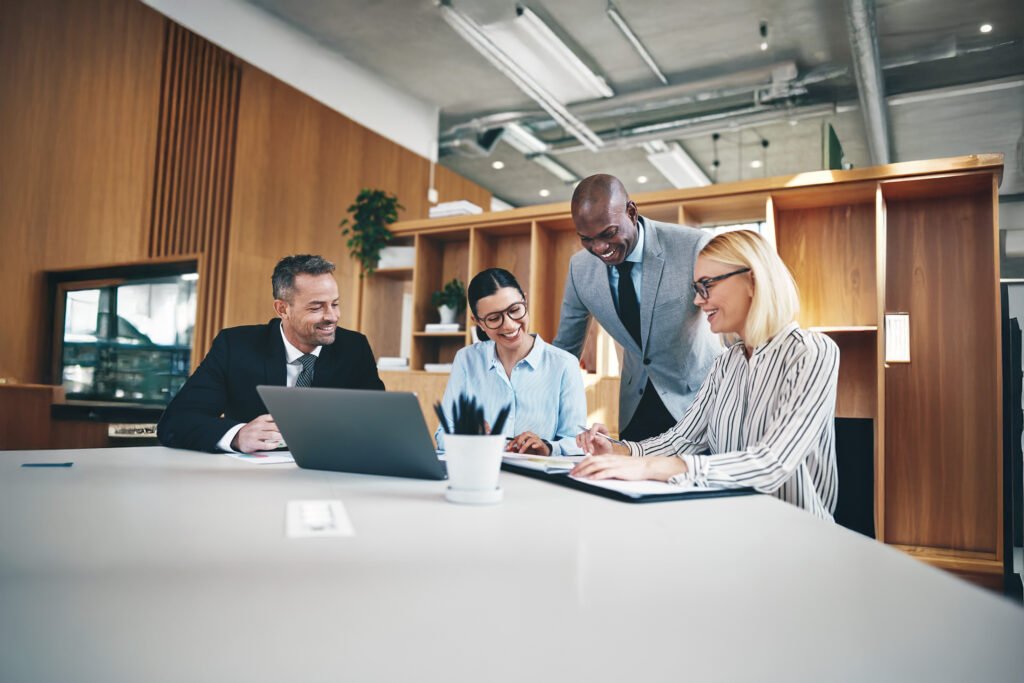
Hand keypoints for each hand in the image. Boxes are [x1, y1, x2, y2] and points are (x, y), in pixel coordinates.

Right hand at [232, 414, 282, 452]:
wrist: (238, 438)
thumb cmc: (251, 430)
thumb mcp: (259, 422)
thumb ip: (269, 422)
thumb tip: (282, 425)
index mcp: (260, 419)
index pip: (274, 418)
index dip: (281, 422)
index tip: (288, 425)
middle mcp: (258, 426)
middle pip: (275, 427)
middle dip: (282, 431)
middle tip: (287, 433)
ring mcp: (256, 435)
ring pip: (272, 435)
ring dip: (280, 437)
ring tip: (283, 438)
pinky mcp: (254, 443)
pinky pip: (267, 445)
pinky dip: (274, 445)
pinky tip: (276, 444)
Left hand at [505, 431, 549, 454]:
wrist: (542, 451)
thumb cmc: (532, 449)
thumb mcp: (523, 449)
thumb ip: (516, 449)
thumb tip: (510, 450)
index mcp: (525, 436)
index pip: (517, 437)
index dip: (511, 442)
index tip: (508, 448)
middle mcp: (530, 436)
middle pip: (524, 435)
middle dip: (519, 441)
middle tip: (517, 448)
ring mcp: (536, 439)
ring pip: (530, 439)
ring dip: (525, 445)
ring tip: (521, 451)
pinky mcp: (541, 444)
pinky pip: (538, 443)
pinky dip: (535, 445)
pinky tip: (532, 447)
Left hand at [570, 455, 686, 481]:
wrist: (645, 466)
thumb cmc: (632, 466)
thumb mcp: (617, 463)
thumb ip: (607, 466)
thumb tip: (596, 471)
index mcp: (608, 457)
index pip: (590, 459)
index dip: (580, 464)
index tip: (573, 470)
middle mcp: (609, 459)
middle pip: (590, 462)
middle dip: (579, 468)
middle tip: (571, 474)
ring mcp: (613, 464)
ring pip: (595, 466)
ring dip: (584, 471)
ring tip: (577, 476)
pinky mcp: (618, 471)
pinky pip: (605, 472)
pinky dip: (597, 475)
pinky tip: (591, 479)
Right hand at [576, 423, 623, 455]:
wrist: (602, 457)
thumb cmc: (606, 451)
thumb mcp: (608, 447)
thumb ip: (603, 441)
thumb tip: (595, 436)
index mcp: (602, 430)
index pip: (596, 426)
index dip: (593, 431)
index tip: (591, 439)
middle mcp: (594, 430)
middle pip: (588, 432)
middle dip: (588, 443)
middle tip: (591, 451)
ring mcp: (588, 434)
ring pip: (582, 435)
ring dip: (583, 444)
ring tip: (587, 452)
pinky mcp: (583, 438)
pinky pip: (578, 437)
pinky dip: (578, 442)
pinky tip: (580, 447)